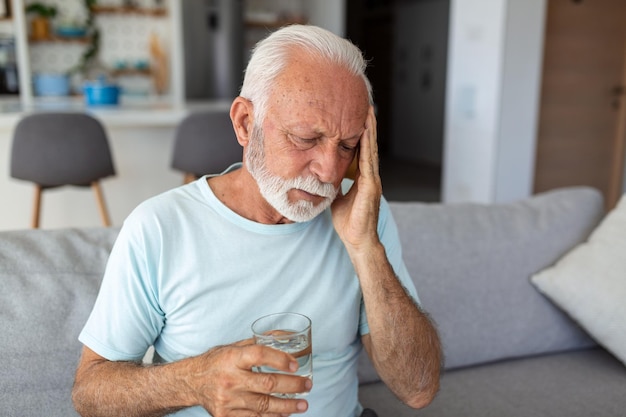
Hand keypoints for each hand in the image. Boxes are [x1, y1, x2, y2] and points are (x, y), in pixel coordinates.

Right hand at [186, 339, 310, 415]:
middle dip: (292, 385)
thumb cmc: (217, 361)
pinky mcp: (225, 415)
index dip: (280, 359)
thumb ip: (258, 343)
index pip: (260, 355)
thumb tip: (286, 335)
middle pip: (267, 383)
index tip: (295, 365)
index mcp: (232, 357)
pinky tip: (284, 414)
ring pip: (263, 405)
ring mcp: (227, 399)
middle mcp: (229, 379)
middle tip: (307, 385)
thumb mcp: (234, 347)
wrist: (192, 381)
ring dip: (287, 406)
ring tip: (302, 404)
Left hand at [331, 106, 382, 251]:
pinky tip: (365, 133)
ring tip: (367, 111)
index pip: (360, 149)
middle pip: (368, 144)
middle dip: (366, 124)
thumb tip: (324, 176)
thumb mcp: (337, 197)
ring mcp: (372, 180)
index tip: (354, 115)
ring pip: (371, 149)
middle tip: (363, 103)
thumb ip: (335, 185)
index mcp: (362, 177)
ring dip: (369, 130)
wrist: (357, 240)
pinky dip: (368, 146)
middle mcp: (370, 175)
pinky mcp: (371, 186)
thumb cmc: (348, 222)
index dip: (358, 132)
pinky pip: (368, 162)